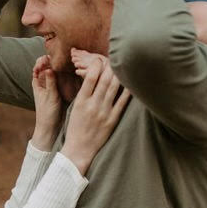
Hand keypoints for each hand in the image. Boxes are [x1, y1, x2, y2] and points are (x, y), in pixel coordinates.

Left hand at [31, 54, 63, 149]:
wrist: (51, 128)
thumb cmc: (47, 113)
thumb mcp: (50, 97)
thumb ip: (50, 82)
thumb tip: (49, 68)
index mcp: (37, 83)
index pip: (38, 65)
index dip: (43, 60)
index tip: (49, 59)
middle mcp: (45, 82)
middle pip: (49, 66)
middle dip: (54, 60)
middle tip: (62, 57)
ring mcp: (53, 85)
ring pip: (57, 71)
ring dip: (62, 66)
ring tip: (70, 61)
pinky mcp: (61, 90)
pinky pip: (64, 78)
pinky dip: (68, 74)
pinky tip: (75, 70)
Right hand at [60, 53, 130, 174]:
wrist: (79, 149)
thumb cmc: (76, 128)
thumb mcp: (75, 108)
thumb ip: (84, 93)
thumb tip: (93, 76)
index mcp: (81, 101)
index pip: (90, 77)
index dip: (96, 65)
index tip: (99, 59)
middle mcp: (93, 105)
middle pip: (104, 80)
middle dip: (109, 67)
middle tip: (113, 58)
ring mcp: (104, 112)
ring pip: (113, 88)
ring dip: (118, 75)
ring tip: (121, 65)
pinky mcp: (112, 120)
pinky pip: (122, 102)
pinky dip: (127, 90)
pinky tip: (131, 82)